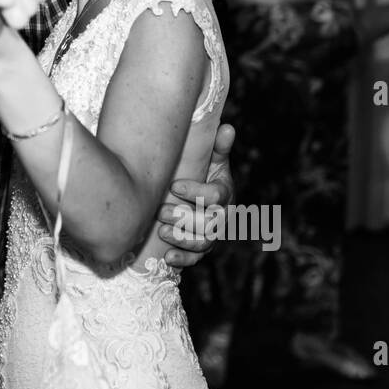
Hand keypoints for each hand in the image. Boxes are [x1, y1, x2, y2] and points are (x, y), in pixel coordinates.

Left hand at [154, 123, 235, 266]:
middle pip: (211, 223)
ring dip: (183, 239)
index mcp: (224, 191)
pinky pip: (195, 259)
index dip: (197, 192)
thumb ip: (217, 146)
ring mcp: (212, 235)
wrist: (189, 193)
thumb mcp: (209, 158)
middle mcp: (221, 216)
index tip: (174, 186)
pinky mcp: (199, 250)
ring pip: (204, 243)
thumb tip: (227, 127)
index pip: (217, 195)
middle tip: (160, 210)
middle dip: (185, 218)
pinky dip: (182, 260)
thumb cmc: (199, 172)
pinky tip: (167, 257)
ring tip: (161, 231)